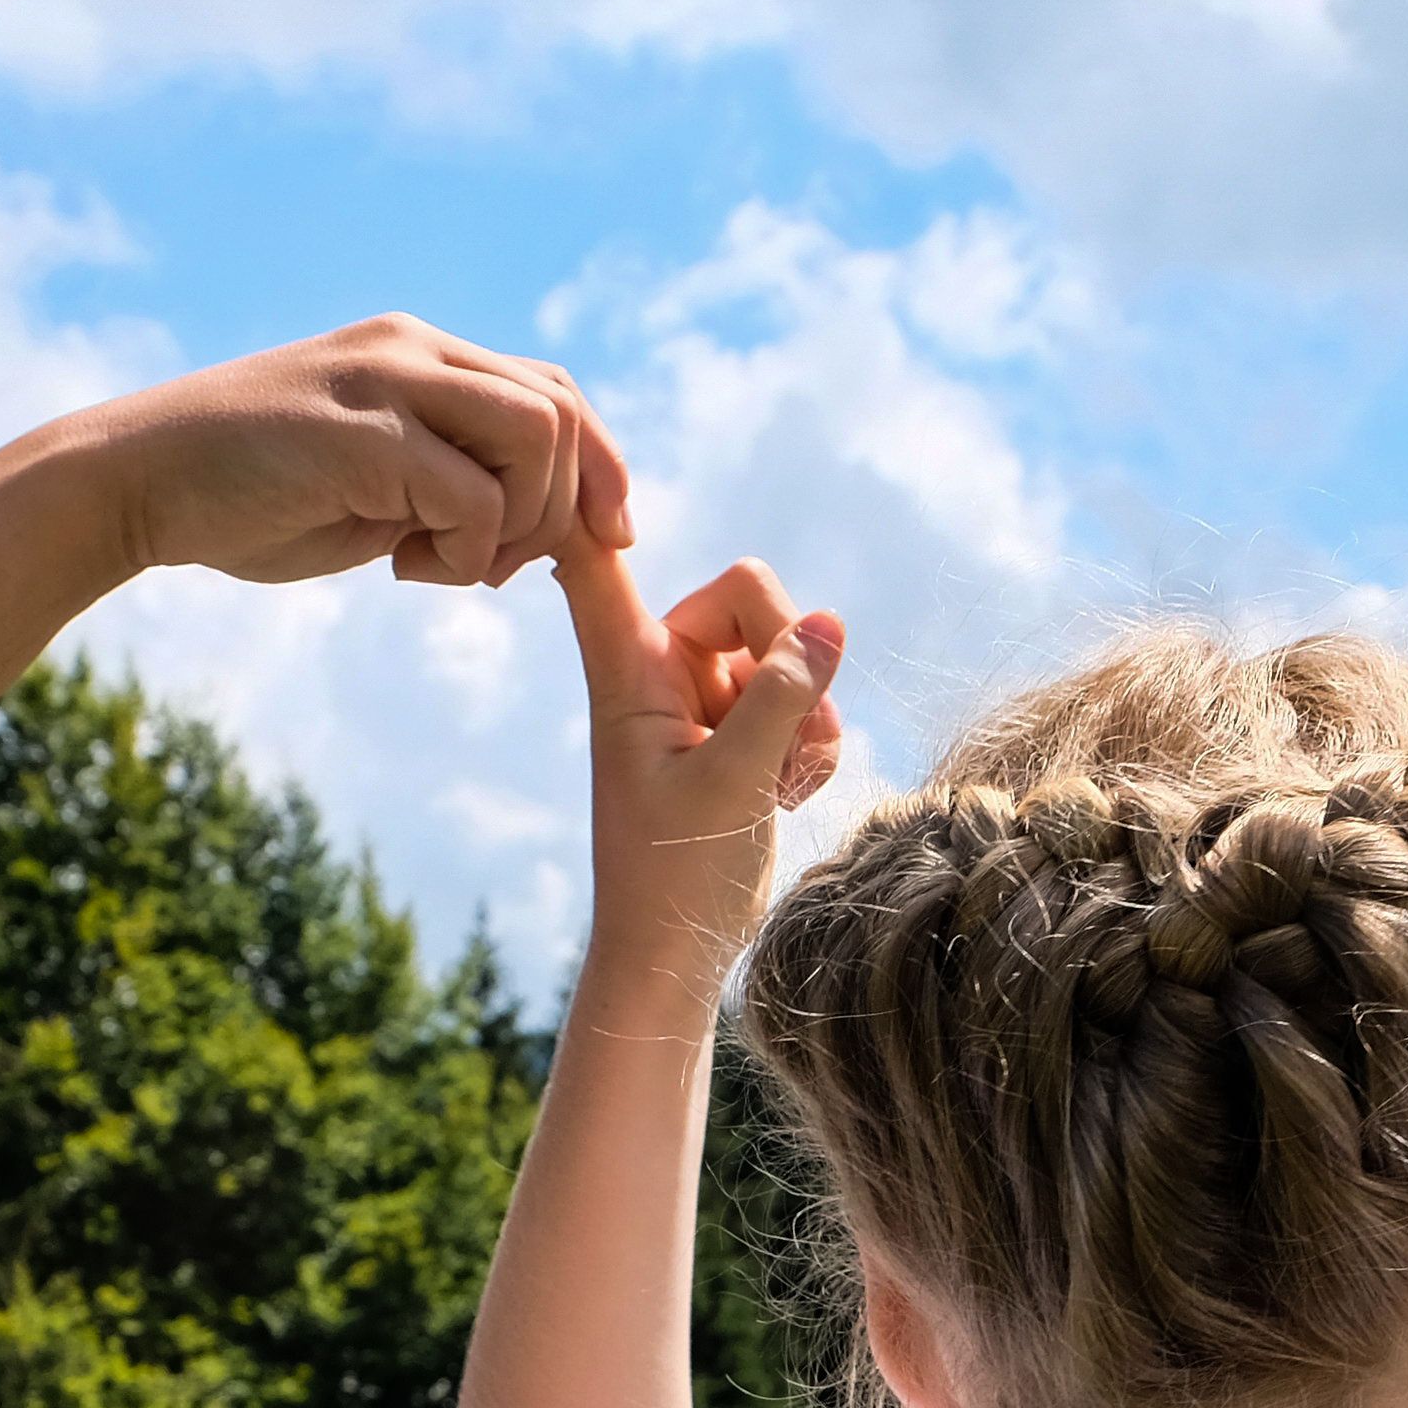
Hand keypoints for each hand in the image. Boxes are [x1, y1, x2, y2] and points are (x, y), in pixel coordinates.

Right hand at [87, 319, 628, 592]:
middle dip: (565, 507)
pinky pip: (472, 494)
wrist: (136, 483)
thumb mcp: (369, 482)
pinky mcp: (360, 432)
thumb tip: (532, 528)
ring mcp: (385, 383)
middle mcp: (411, 350)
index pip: (553, 389)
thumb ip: (445, 481)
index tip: (608, 537)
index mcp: (417, 353)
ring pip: (536, 439)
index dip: (601, 465)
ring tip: (446, 563)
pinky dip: (465, 548)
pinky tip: (402, 568)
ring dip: (517, 524)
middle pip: (561, 412)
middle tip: (499, 568)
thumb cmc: (247, 496)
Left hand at [562, 545, 846, 995]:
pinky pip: (803, 696)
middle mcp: (662, 670)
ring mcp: (704, 698)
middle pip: (748, 592)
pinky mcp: (741, 729)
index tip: (578, 453)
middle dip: (788, 659)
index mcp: (628, 670)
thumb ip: (780, 698)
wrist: (674, 954)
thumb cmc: (675, 876)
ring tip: (783, 782)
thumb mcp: (733, 783)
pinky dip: (812, 742)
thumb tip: (829, 622)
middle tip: (788, 741)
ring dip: (809, 715)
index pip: (593, 563)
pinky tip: (790, 791)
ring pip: (789, 649)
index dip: (593, 510)